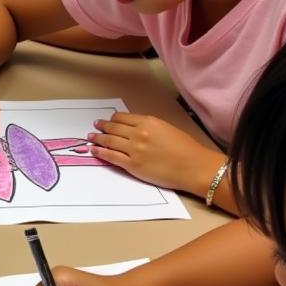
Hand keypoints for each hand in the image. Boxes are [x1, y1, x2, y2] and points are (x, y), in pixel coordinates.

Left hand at [85, 112, 215, 192]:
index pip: (123, 118)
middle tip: (95, 126)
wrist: (194, 167)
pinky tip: (94, 151)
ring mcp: (134, 149)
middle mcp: (139, 133)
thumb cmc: (187, 149)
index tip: (108, 120)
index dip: (113, 119)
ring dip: (97, 139)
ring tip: (91, 138)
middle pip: (113, 128)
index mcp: (148, 122)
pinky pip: (111, 157)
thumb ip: (149, 127)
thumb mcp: (167, 128)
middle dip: (102, 127)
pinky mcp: (132, 165)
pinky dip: (100, 153)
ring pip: (109, 141)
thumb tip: (135, 128)